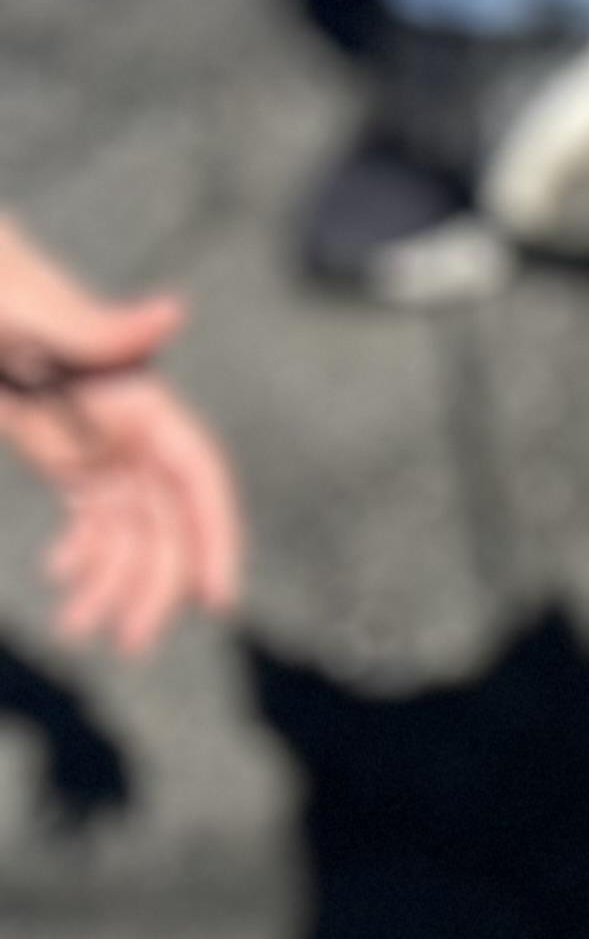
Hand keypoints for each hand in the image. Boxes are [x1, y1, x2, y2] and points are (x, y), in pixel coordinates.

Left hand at [0, 217, 245, 656]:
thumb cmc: (2, 294)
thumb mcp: (36, 317)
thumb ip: (103, 328)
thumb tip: (172, 309)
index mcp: (143, 403)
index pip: (199, 481)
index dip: (216, 538)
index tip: (217, 598)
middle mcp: (136, 431)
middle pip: (167, 523)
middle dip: (156, 586)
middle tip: (130, 644)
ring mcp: (104, 448)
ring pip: (131, 534)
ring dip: (114, 586)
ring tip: (77, 632)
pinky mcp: (70, 458)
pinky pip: (96, 523)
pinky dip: (85, 559)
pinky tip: (60, 581)